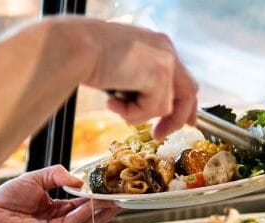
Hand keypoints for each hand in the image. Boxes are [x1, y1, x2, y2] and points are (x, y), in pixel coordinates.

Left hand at [0, 165, 119, 222]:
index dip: (96, 197)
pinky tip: (93, 203)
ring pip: (86, 221)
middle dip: (105, 206)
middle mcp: (59, 222)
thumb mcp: (38, 178)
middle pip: (89, 215)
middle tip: (120, 196)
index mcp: (56, 209)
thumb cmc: (6, 199)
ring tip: (113, 199)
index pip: (82, 204)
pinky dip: (85, 213)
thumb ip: (59, 175)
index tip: (109, 189)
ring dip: (100, 210)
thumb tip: (79, 181)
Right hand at [75, 18, 197, 138]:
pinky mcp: (159, 75)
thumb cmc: (88, 56)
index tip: (184, 122)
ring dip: (138, 114)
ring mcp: (165, 62)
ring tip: (115, 105)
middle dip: (176, 119)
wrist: (76, 47)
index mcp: (158, 45)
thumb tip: (153, 107)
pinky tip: (113, 101)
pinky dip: (132, 113)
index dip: (184, 104)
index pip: (182, 78)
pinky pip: (153, 109)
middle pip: (188, 92)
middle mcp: (166, 50)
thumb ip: (142, 81)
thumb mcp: (123, 68)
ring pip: (165, 107)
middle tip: (159, 135)